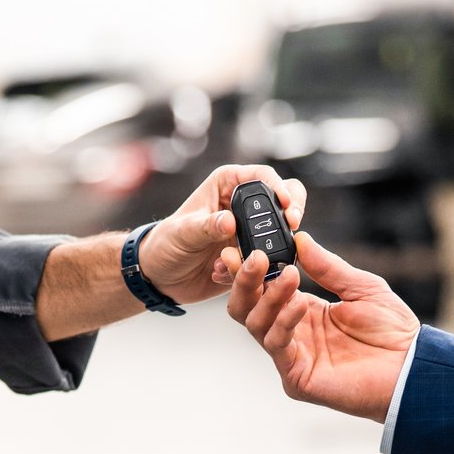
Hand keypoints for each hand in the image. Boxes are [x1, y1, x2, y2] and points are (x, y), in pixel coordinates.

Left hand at [137, 165, 306, 305]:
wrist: (160, 276)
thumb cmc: (166, 244)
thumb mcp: (183, 232)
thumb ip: (207, 226)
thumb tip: (230, 222)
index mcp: (227, 185)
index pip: (262, 176)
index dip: (278, 186)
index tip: (286, 203)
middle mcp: (243, 206)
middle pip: (284, 200)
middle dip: (291, 213)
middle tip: (292, 226)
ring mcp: (250, 233)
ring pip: (281, 234)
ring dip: (268, 249)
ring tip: (239, 263)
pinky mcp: (252, 257)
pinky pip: (267, 262)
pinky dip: (252, 270)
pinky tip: (220, 274)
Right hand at [221, 233, 419, 420]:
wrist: (411, 367)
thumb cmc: (392, 332)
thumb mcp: (361, 287)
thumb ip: (328, 267)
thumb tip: (301, 239)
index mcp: (302, 310)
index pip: (262, 287)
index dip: (250, 268)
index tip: (243, 244)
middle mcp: (291, 332)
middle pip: (246, 307)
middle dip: (245, 280)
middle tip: (254, 256)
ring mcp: (291, 356)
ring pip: (256, 324)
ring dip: (268, 296)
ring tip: (289, 275)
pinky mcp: (296, 377)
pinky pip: (277, 345)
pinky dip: (285, 321)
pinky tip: (301, 303)